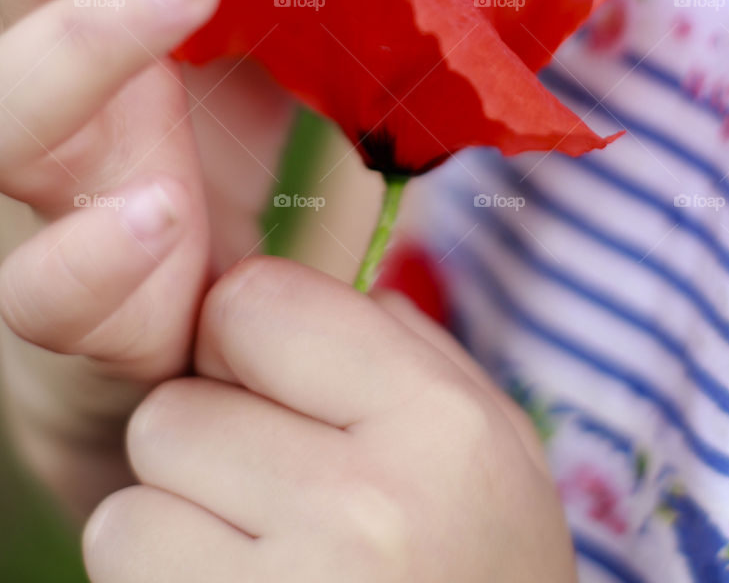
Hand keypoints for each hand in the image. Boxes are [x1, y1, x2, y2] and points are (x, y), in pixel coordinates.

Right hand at [0, 0, 431, 515]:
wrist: (153, 331)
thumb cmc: (190, 154)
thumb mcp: (281, 31)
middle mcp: (47, 53)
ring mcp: (41, 180)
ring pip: (15, 98)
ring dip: (94, 34)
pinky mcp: (57, 305)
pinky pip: (42, 284)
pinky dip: (93, 253)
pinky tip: (162, 217)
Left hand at [83, 257, 576, 581]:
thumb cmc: (482, 568)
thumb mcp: (493, 445)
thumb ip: (403, 344)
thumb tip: (288, 285)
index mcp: (439, 426)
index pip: (254, 302)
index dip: (242, 337)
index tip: (265, 380)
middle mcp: (368, 510)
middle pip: (174, 410)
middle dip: (203, 443)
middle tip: (262, 490)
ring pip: (129, 506)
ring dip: (172, 526)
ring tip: (248, 553)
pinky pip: (124, 571)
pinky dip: (161, 580)